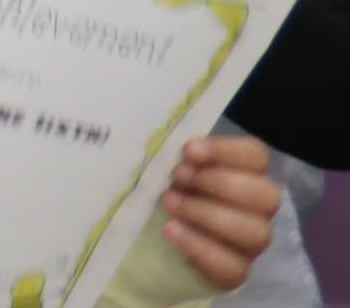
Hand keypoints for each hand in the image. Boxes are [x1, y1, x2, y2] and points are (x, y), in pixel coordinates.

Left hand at [162, 136, 280, 289]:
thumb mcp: (172, 172)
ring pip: (255, 232)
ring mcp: (251, 244)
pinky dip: (198, 246)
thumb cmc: (171, 195)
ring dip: (208, 214)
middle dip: (219, 183)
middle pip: (266, 195)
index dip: (227, 151)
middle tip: (178, 177)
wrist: (156, 246)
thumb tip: (171, 149)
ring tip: (169, 203)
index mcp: (247, 175)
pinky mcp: (236, 272)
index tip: (189, 150)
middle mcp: (258, 210)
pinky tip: (170, 230)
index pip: (257, 156)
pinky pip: (232, 266)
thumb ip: (181, 159)